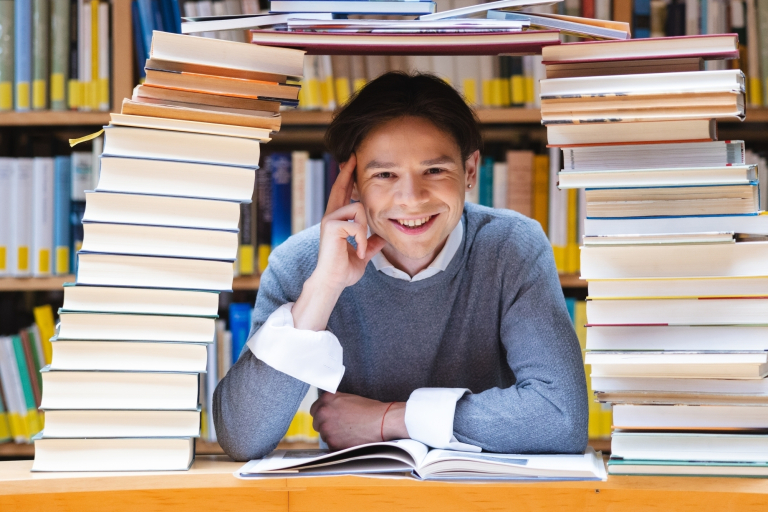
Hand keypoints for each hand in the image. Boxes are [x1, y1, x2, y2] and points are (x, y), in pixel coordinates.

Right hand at [291, 154, 386, 330]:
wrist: (333, 281)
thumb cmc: (344, 269)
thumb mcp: (362, 253)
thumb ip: (371, 243)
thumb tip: (382, 237)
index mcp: (338, 220)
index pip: (342, 194)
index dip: (347, 178)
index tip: (351, 162)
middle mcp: (331, 216)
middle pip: (340, 187)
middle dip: (348, 172)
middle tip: (353, 156)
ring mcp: (329, 220)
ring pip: (358, 209)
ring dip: (364, 231)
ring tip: (359, 248)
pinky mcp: (331, 226)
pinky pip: (357, 224)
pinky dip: (361, 240)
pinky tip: (356, 251)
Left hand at [310, 392, 408, 450]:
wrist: (382, 421)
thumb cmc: (369, 410)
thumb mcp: (348, 399)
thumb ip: (334, 403)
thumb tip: (327, 410)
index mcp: (327, 399)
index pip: (314, 409)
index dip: (322, 414)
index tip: (328, 418)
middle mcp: (323, 412)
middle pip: (317, 423)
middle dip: (326, 425)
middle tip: (340, 426)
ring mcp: (326, 428)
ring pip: (324, 435)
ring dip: (332, 435)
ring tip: (348, 432)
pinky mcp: (332, 442)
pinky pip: (330, 445)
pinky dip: (338, 444)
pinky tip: (349, 439)